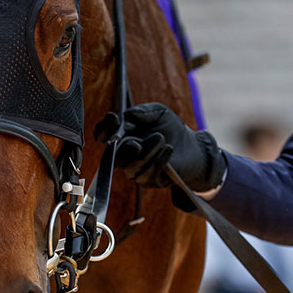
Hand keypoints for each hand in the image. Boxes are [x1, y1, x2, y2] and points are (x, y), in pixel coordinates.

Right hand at [111, 103, 225, 192]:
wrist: (192, 146)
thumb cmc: (171, 128)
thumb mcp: (159, 113)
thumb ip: (143, 112)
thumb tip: (126, 116)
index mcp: (120, 137)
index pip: (101, 136)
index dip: (103, 129)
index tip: (115, 118)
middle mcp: (123, 155)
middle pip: (111, 157)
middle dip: (124, 149)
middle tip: (136, 143)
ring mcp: (135, 170)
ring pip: (131, 166)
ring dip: (147, 152)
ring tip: (162, 139)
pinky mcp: (149, 181)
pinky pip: (147, 174)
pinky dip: (159, 160)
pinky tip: (169, 150)